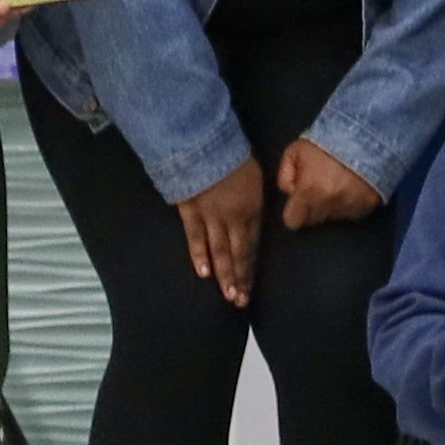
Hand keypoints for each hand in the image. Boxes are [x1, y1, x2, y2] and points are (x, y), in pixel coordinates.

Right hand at [174, 164, 264, 302]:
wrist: (203, 143)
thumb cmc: (232, 155)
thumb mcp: (255, 176)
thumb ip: (254, 198)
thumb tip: (254, 214)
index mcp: (252, 207)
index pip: (253, 243)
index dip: (251, 266)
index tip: (252, 286)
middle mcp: (234, 217)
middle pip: (238, 253)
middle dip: (240, 278)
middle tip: (241, 301)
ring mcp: (211, 217)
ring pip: (219, 251)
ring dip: (223, 274)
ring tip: (228, 295)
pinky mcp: (190, 212)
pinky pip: (195, 238)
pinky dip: (199, 255)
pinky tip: (203, 274)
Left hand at [273, 135, 380, 229]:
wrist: (365, 132)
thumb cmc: (326, 140)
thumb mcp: (294, 151)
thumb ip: (286, 176)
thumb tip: (291, 192)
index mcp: (309, 192)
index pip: (293, 220)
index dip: (294, 212)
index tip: (298, 204)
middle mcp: (330, 203)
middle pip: (314, 219)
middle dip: (314, 207)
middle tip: (319, 188)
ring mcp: (351, 206)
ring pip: (335, 216)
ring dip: (334, 205)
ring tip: (338, 185)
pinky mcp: (370, 204)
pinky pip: (355, 213)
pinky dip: (352, 204)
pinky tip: (353, 188)